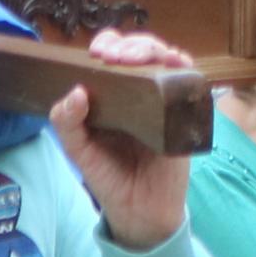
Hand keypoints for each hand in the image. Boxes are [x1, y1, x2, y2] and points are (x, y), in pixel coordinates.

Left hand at [55, 27, 198, 251]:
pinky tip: (175, 62)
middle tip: (117, 57)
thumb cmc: (109, 178)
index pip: (112, 54)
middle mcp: (139, 90)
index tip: (99, 52)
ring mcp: (163, 99)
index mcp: (112, 93)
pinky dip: (184, 65)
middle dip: (131, 44)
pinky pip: (188, 81)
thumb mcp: (80, 153)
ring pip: (164, 58)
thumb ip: (67, 125)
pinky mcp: (184, 112)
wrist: (141, 212)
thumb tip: (76, 92)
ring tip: (140, 59)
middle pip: (140, 50)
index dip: (108, 44)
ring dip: (154, 49)